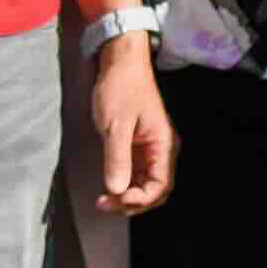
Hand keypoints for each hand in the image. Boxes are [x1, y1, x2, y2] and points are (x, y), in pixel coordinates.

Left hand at [80, 35, 174, 215]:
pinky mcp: (136, 146)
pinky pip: (134, 173)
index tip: (115, 199)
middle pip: (154, 190)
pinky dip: (122, 184)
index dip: (140, 199)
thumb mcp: (116, 124)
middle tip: (104, 205)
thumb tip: (116, 190)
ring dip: (126, 196)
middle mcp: (160, 150)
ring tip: (103, 200)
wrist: (120, 62)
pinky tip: (106, 186)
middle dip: (132, 203)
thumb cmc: (121, 88)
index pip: (160, 186)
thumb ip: (116, 157)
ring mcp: (149, 149)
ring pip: (143, 184)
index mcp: (163, 145)